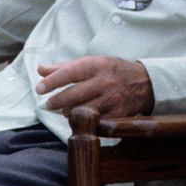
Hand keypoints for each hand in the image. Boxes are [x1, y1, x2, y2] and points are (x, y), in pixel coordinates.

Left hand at [36, 56, 154, 116]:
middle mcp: (105, 82)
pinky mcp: (118, 114)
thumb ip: (65, 66)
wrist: (146, 83)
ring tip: (66, 110)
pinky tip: (82, 117)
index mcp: (97, 65)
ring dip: (69, 112)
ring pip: (82, 111)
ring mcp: (113, 99)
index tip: (39, 88)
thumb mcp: (92, 63)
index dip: (51, 82)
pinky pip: (95, 122)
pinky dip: (85, 121)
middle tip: (49, 104)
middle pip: (73, 95)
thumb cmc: (113, 71)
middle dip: (56, 101)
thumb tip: (41, 70)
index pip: (69, 73)